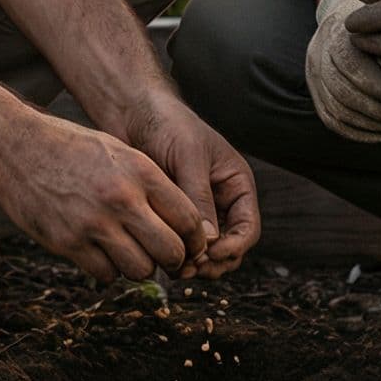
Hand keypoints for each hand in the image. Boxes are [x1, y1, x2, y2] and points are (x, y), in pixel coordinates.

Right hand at [0, 111, 212, 281]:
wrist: (14, 146)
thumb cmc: (70, 147)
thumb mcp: (118, 151)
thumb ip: (149, 184)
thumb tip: (181, 224)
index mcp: (140, 171)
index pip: (188, 219)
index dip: (195, 239)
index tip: (190, 245)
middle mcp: (121, 198)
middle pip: (171, 251)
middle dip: (175, 260)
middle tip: (167, 258)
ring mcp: (93, 223)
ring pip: (141, 269)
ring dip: (140, 266)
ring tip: (130, 251)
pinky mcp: (67, 242)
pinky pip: (105, 274)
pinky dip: (108, 270)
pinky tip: (101, 252)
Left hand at [106, 93, 261, 278]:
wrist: (133, 112)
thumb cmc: (168, 124)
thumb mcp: (189, 158)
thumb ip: (199, 198)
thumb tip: (207, 242)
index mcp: (236, 186)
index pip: (247, 228)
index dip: (234, 247)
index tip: (211, 254)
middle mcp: (220, 203)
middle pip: (228, 248)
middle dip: (213, 263)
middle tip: (189, 267)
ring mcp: (196, 211)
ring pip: (204, 252)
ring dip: (193, 264)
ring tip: (175, 266)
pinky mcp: (171, 216)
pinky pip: (179, 244)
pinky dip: (174, 254)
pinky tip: (158, 255)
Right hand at [307, 0, 380, 139]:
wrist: (351, 23)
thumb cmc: (380, 26)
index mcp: (337, 31)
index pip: (350, 65)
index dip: (377, 86)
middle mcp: (319, 53)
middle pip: (343, 92)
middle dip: (380, 112)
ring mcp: (313, 75)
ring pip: (337, 110)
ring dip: (374, 126)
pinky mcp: (316, 94)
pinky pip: (333, 121)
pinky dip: (360, 133)